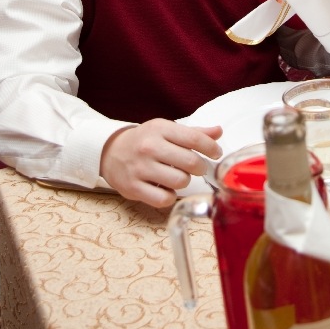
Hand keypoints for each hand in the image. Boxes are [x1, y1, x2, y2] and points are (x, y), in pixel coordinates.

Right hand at [100, 119, 222, 207]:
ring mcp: (140, 168)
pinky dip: (171, 196)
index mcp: (160, 129)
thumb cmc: (145, 140)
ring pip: (180, 181)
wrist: (111, 151)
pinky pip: (164, 199)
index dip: (211, 148)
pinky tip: (167, 188)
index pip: (194, 138)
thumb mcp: (166, 130)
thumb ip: (193, 133)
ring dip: (185, 181)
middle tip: (198, 167)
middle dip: (201, 167)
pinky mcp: (133, 188)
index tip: (216, 153)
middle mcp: (149, 147)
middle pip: (190, 162)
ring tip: (179, 176)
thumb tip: (218, 131)